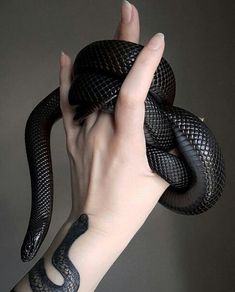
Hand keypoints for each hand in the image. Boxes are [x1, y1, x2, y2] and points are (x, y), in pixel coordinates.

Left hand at [59, 1, 168, 235]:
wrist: (96, 225)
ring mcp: (84, 134)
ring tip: (113, 32)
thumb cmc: (127, 207)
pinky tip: (68, 59)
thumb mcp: (159, 178)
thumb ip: (168, 148)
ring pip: (91, 88)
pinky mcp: (74, 139)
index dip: (145, 65)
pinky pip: (67, 104)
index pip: (133, 94)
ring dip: (103, 59)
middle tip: (129, 15)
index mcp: (125, 143)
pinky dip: (66, 79)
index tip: (157, 43)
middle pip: (111, 82)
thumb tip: (178, 127)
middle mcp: (101, 133)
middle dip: (123, 46)